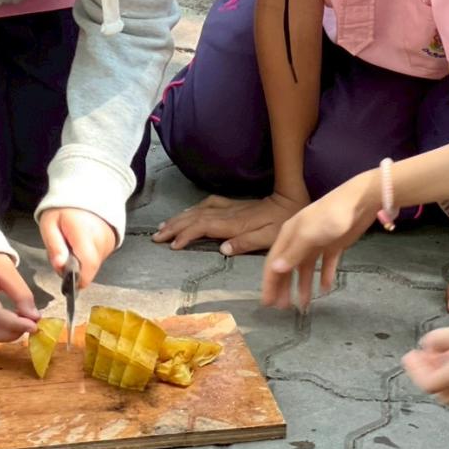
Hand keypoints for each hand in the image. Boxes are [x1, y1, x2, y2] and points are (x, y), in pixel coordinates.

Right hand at [0, 253, 39, 341]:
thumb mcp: (5, 270)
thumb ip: (21, 293)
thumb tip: (34, 317)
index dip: (16, 324)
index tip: (34, 325)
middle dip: (12, 333)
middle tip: (32, 326)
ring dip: (7, 334)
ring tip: (25, 323)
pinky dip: (1, 330)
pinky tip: (14, 323)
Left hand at [39, 207, 115, 287]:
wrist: (84, 192)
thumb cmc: (63, 209)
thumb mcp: (49, 225)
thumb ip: (54, 247)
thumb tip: (60, 267)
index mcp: (85, 233)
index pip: (88, 265)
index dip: (78, 278)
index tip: (67, 279)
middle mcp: (101, 239)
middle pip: (90, 268)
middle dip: (75, 270)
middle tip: (63, 256)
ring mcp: (109, 241)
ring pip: (94, 265)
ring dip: (81, 263)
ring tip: (72, 246)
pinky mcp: (112, 243)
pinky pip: (99, 258)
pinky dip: (88, 257)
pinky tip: (81, 244)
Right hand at [152, 192, 306, 254]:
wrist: (291, 200)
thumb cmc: (282, 223)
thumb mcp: (270, 237)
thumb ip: (246, 243)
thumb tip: (222, 248)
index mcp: (234, 223)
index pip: (203, 227)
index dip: (186, 235)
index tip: (173, 246)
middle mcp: (227, 213)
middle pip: (194, 218)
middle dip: (174, 227)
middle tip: (156, 237)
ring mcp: (228, 207)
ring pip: (197, 210)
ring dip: (179, 218)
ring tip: (163, 227)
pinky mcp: (231, 204)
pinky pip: (205, 205)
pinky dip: (191, 210)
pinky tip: (184, 214)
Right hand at [262, 174, 374, 310]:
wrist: (360, 201)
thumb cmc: (330, 216)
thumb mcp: (308, 234)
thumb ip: (292, 253)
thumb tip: (274, 270)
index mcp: (289, 235)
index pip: (274, 263)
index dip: (269, 283)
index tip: (267, 302)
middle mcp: (299, 239)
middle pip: (288, 267)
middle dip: (284, 287)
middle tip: (283, 308)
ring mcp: (317, 243)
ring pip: (305, 269)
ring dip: (303, 286)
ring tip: (303, 304)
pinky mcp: (334, 245)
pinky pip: (326, 265)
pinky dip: (324, 276)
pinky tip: (325, 289)